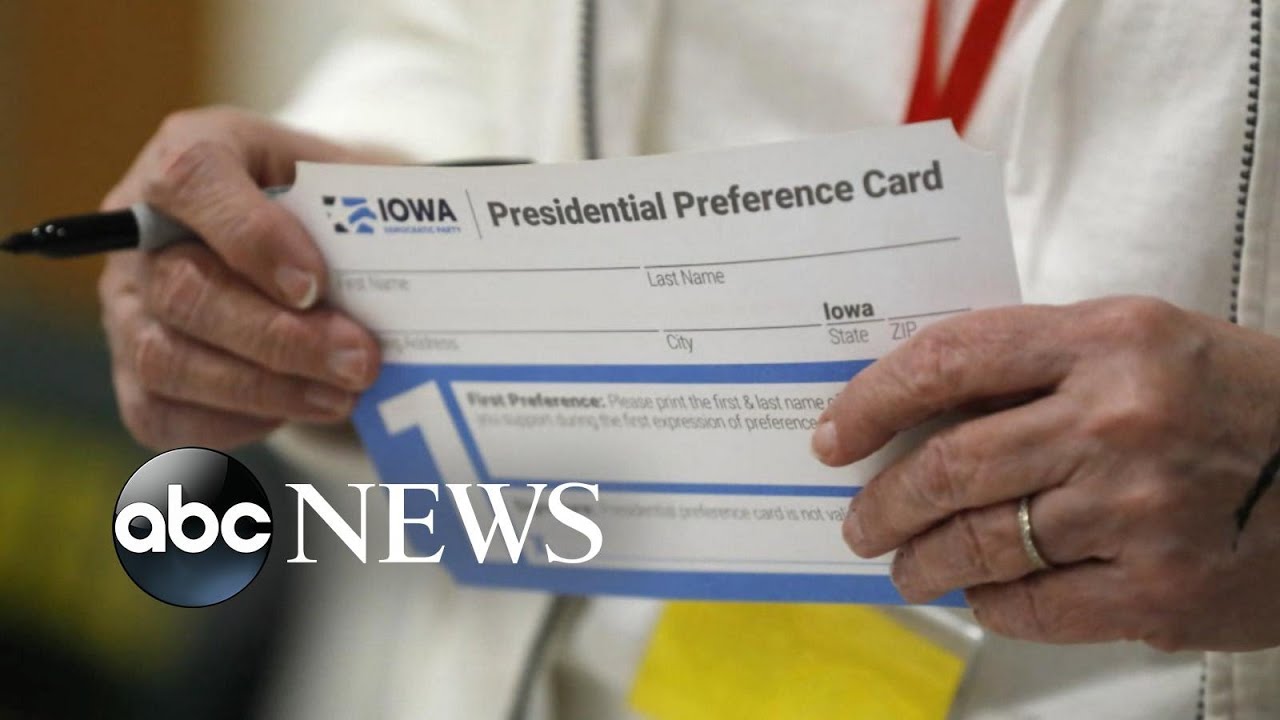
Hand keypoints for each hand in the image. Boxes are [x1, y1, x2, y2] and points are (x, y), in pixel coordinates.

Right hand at [99, 107, 390, 449]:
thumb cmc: (324, 204)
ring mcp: (128, 304)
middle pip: (185, 289)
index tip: (315, 284)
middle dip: (280, 338)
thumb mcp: (348, 177)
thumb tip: (427, 248)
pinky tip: (298, 408)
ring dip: (266, 389)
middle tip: (360, 360)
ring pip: (168, 360)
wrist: (295, 239)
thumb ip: (369, 204)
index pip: (192, 181)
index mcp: (192, 153)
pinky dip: (235, 423)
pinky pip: (163, 415)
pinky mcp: (132, 372)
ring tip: (342, 395)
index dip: (251, 237)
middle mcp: (141, 228)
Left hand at [811, 296, 1279, 650]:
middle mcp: (1116, 420)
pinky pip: (1033, 607)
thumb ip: (1040, 365)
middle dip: (883, 502)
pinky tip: (983, 594)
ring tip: (904, 566)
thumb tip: (922, 410)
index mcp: (1107, 340)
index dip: (872, 400)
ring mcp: (1137, 510)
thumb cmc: (1238, 401)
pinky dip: (991, 603)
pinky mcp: (1158, 591)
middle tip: (858, 521)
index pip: (949, 358)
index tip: (834, 434)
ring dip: (921, 562)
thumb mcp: (1144, 343)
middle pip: (949, 465)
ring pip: (979, 543)